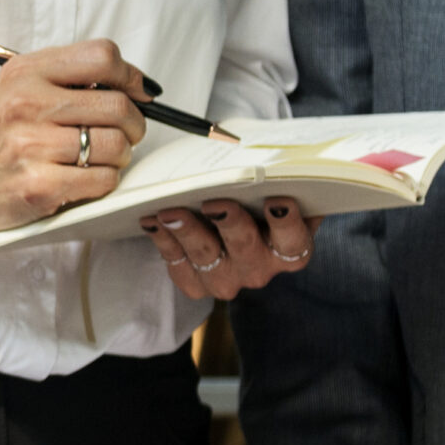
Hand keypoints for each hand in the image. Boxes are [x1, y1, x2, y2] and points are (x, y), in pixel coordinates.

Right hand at [0, 40, 150, 231]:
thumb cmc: (1, 136)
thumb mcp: (22, 87)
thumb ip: (70, 77)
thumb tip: (139, 87)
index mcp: (26, 73)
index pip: (102, 57)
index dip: (131, 76)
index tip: (137, 93)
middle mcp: (26, 104)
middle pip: (117, 105)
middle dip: (133, 124)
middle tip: (124, 134)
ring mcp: (31, 146)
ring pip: (114, 144)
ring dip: (119, 155)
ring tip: (100, 158)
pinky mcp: (38, 185)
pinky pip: (102, 178)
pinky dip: (105, 180)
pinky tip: (85, 178)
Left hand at [141, 197, 317, 300]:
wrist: (234, 219)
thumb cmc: (260, 200)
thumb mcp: (279, 191)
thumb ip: (286, 181)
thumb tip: (282, 160)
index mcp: (289, 250)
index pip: (293, 240)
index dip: (286, 222)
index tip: (277, 201)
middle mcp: (259, 269)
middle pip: (245, 247)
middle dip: (229, 223)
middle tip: (214, 204)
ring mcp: (225, 280)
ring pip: (205, 256)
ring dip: (187, 232)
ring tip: (171, 211)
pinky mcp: (195, 283)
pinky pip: (177, 263)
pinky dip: (163, 240)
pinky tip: (151, 220)